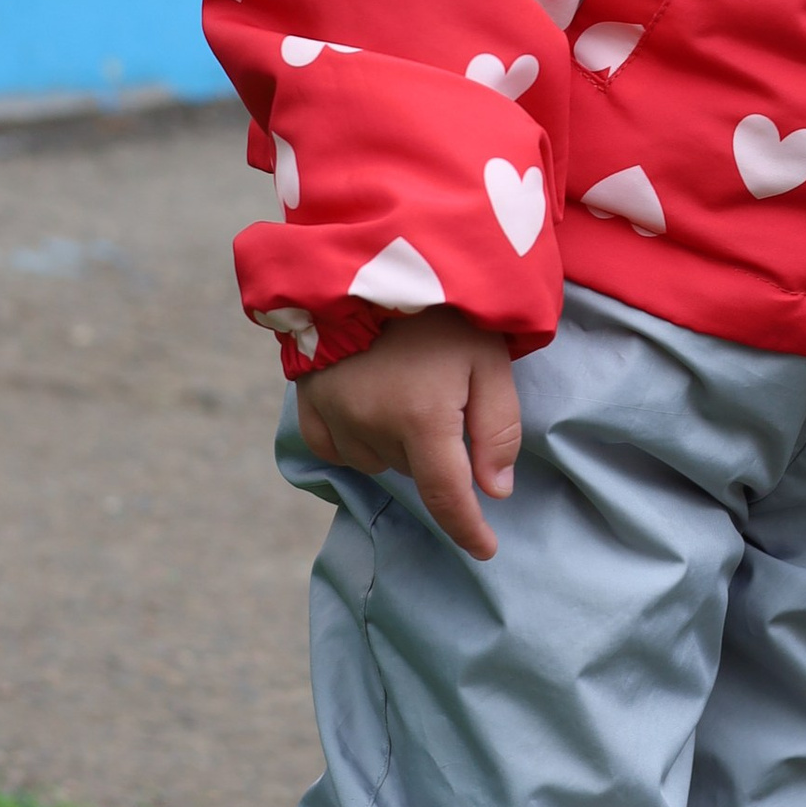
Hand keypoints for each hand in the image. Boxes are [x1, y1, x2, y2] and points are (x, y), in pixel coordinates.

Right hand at [298, 304, 519, 561]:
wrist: (373, 255)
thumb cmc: (442, 308)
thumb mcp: (490, 359)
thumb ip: (498, 428)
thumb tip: (494, 491)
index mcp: (421, 418)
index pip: (448, 497)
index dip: (468, 530)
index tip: (485, 550)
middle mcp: (371, 425)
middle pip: (414, 471)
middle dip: (437, 450)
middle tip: (443, 393)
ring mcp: (333, 414)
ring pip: (377, 460)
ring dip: (397, 442)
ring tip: (405, 385)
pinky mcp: (307, 402)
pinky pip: (336, 447)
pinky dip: (357, 438)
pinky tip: (369, 402)